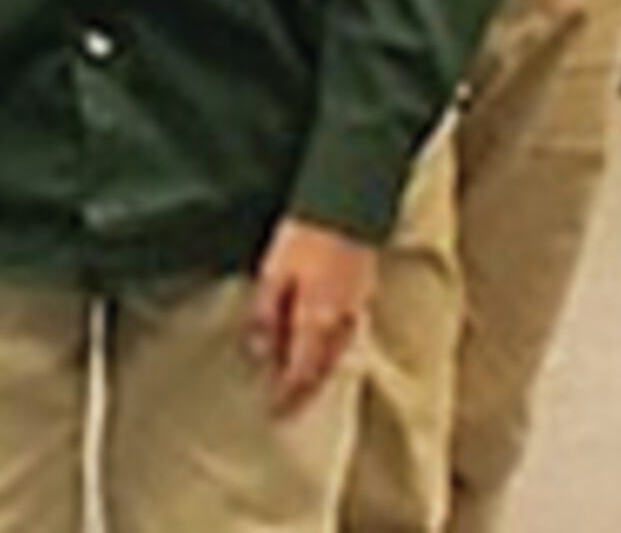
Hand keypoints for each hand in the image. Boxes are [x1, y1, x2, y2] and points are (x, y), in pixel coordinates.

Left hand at [247, 218, 376, 416]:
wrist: (347, 207)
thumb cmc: (305, 236)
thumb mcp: (274, 274)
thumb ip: (266, 315)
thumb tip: (257, 354)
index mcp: (317, 320)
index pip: (302, 371)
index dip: (288, 395)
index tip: (274, 414)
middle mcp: (341, 322)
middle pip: (323, 368)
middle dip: (305, 392)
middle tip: (289, 411)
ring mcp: (356, 307)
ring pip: (338, 354)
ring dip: (321, 374)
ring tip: (305, 387)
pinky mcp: (363, 293)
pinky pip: (348, 335)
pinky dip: (335, 350)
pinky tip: (326, 347)